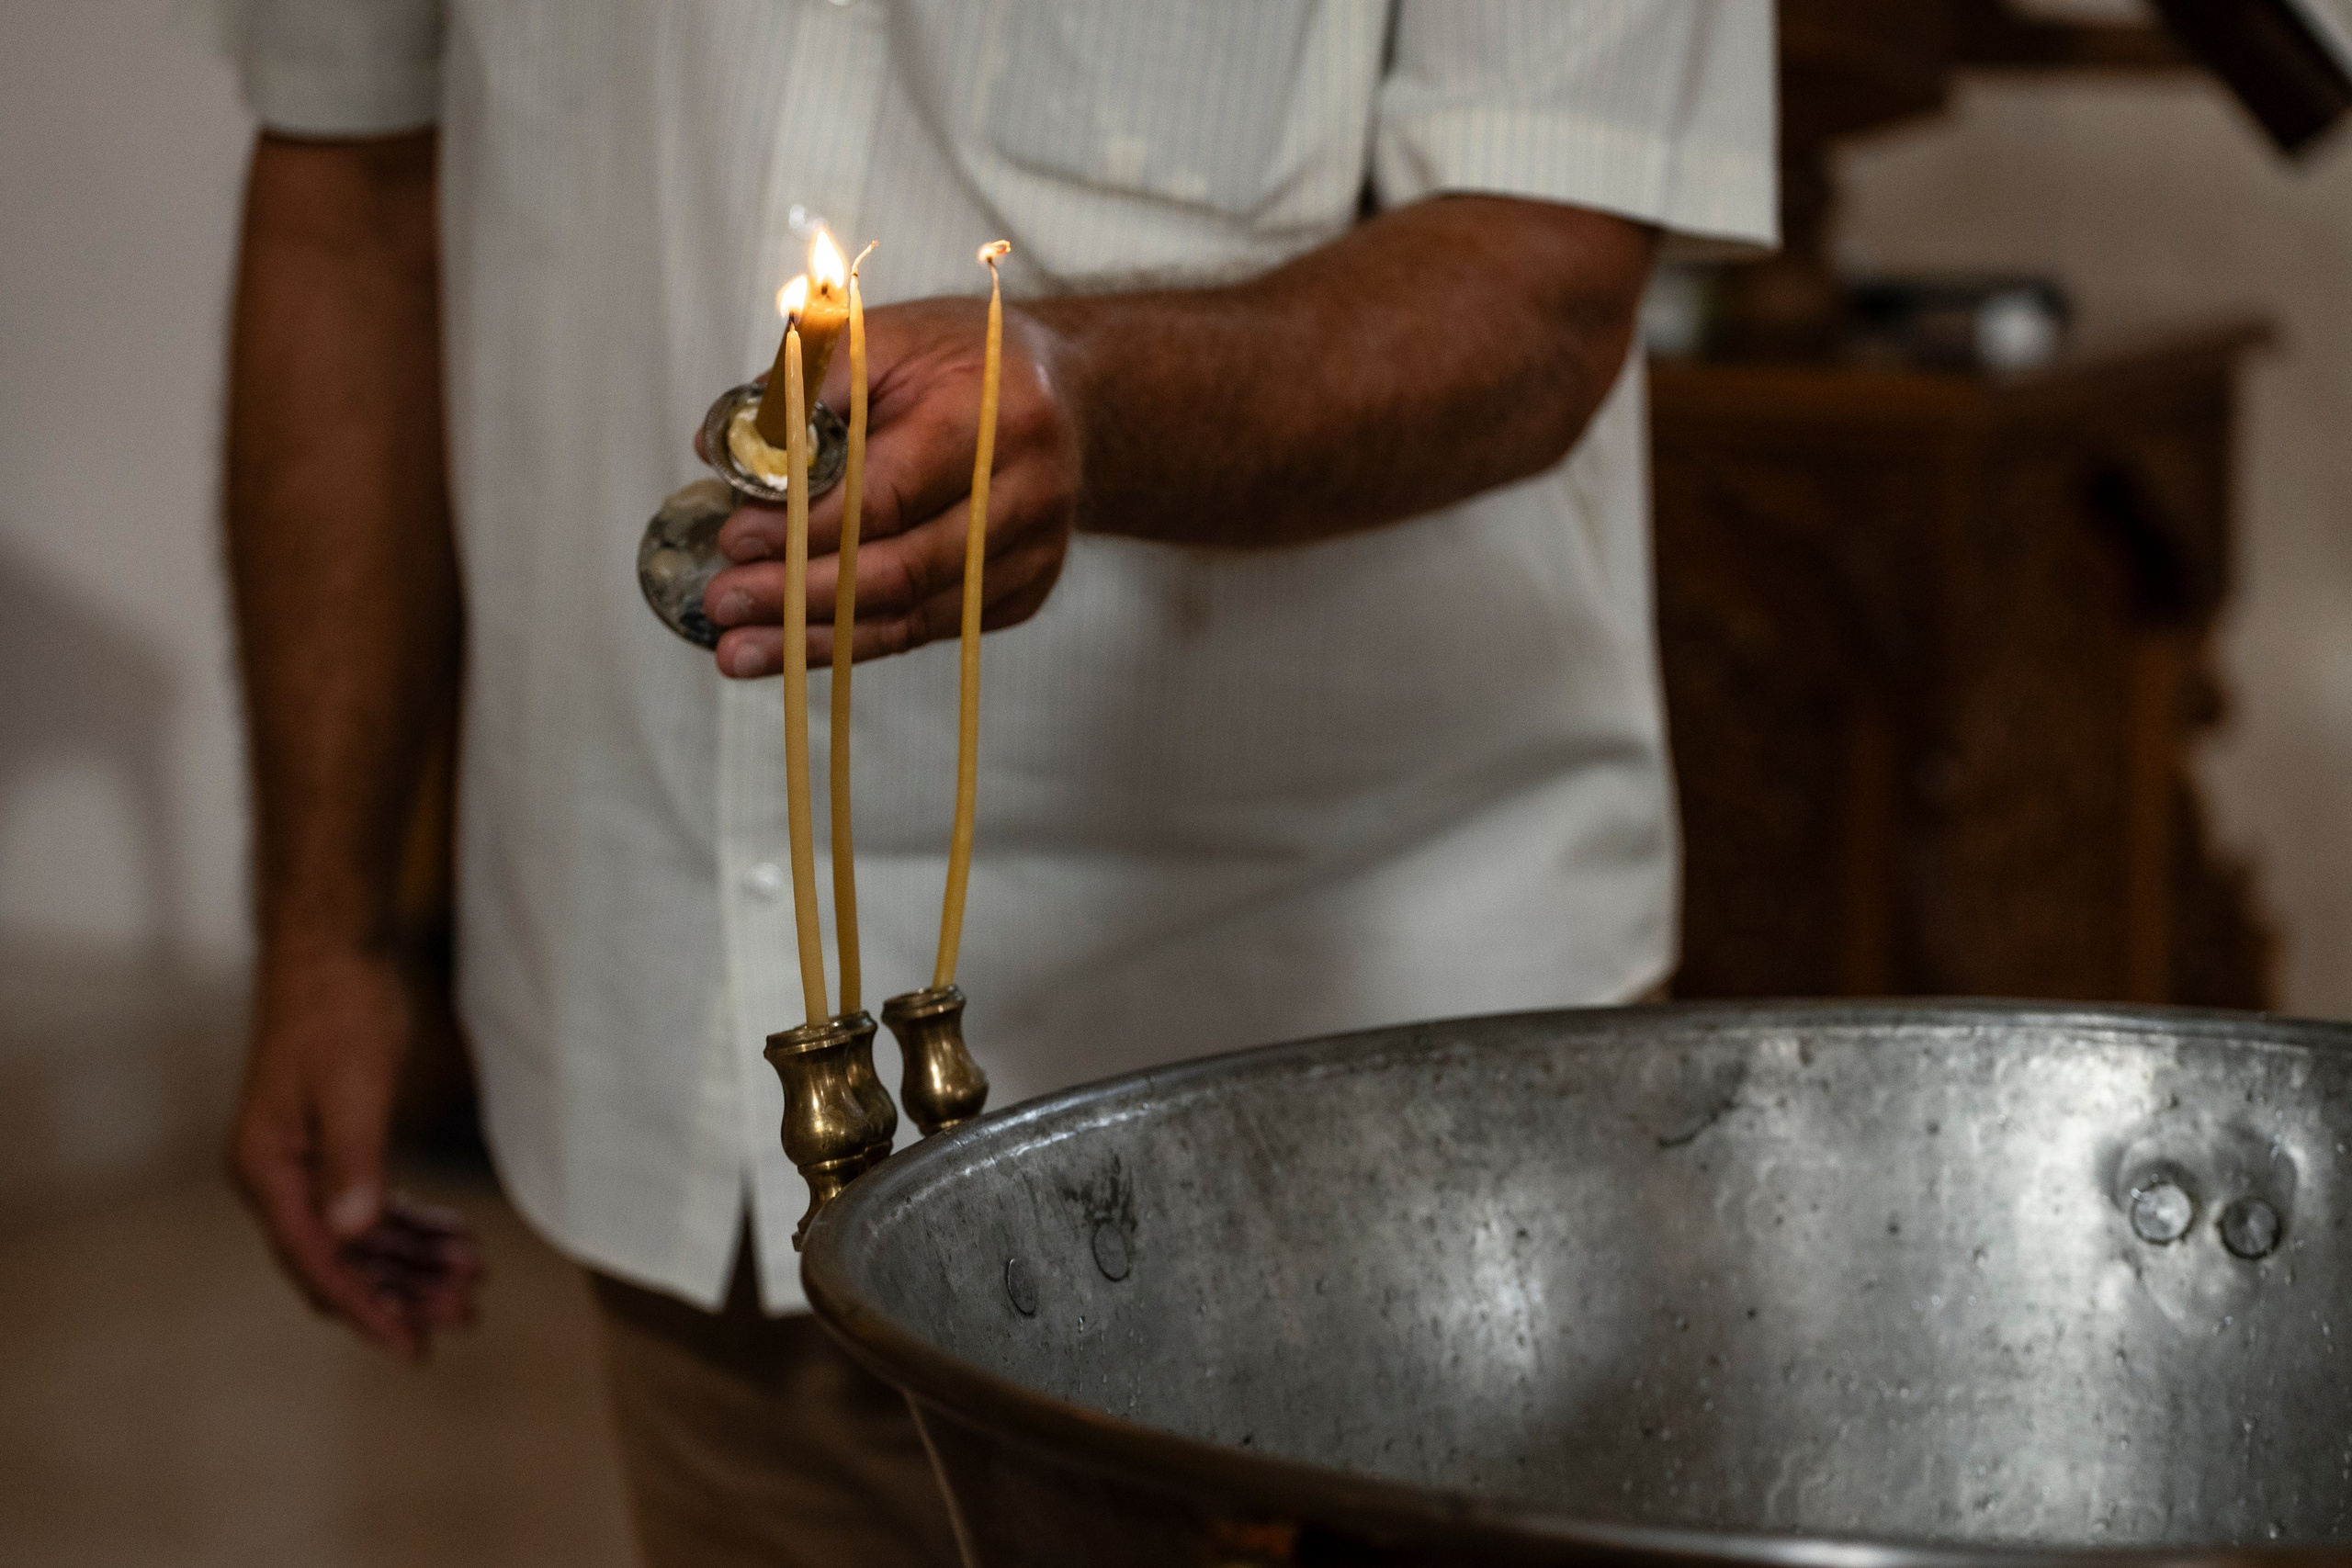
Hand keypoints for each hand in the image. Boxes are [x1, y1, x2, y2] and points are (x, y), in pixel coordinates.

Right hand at [226, 945, 483, 1356]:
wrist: (334, 950)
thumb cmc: (339, 1008)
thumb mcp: (354, 1085)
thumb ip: (355, 1161)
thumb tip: (354, 1235)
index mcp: (266, 1170)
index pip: (317, 1262)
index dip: (368, 1307)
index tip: (415, 1345)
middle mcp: (275, 1176)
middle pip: (340, 1260)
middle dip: (401, 1291)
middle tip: (467, 1312)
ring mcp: (302, 1163)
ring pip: (360, 1238)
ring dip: (413, 1262)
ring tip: (474, 1280)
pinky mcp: (331, 1146)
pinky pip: (369, 1205)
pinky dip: (411, 1225)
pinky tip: (456, 1239)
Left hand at [701, 296, 1078, 676]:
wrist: (1069, 396)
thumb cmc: (959, 361)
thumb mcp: (885, 339)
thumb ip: (805, 390)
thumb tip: (719, 450)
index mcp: (997, 414)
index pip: (889, 491)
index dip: (806, 524)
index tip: (733, 538)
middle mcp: (1030, 491)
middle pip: (904, 567)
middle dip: (801, 594)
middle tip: (722, 604)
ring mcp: (1034, 552)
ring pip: (913, 616)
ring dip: (817, 639)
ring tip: (737, 650)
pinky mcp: (1025, 591)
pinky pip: (928, 628)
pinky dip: (856, 641)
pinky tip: (795, 646)